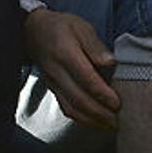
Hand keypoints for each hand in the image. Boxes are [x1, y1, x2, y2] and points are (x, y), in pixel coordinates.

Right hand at [24, 8, 119, 129]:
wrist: (33, 30)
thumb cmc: (63, 26)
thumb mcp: (81, 27)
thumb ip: (95, 46)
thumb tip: (110, 63)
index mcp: (65, 54)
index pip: (86, 78)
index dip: (102, 93)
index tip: (117, 103)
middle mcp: (57, 72)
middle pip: (78, 98)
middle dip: (99, 113)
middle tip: (118, 120)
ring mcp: (53, 83)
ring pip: (71, 107)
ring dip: (91, 120)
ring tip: (109, 125)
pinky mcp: (52, 89)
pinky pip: (65, 107)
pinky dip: (81, 118)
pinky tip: (94, 121)